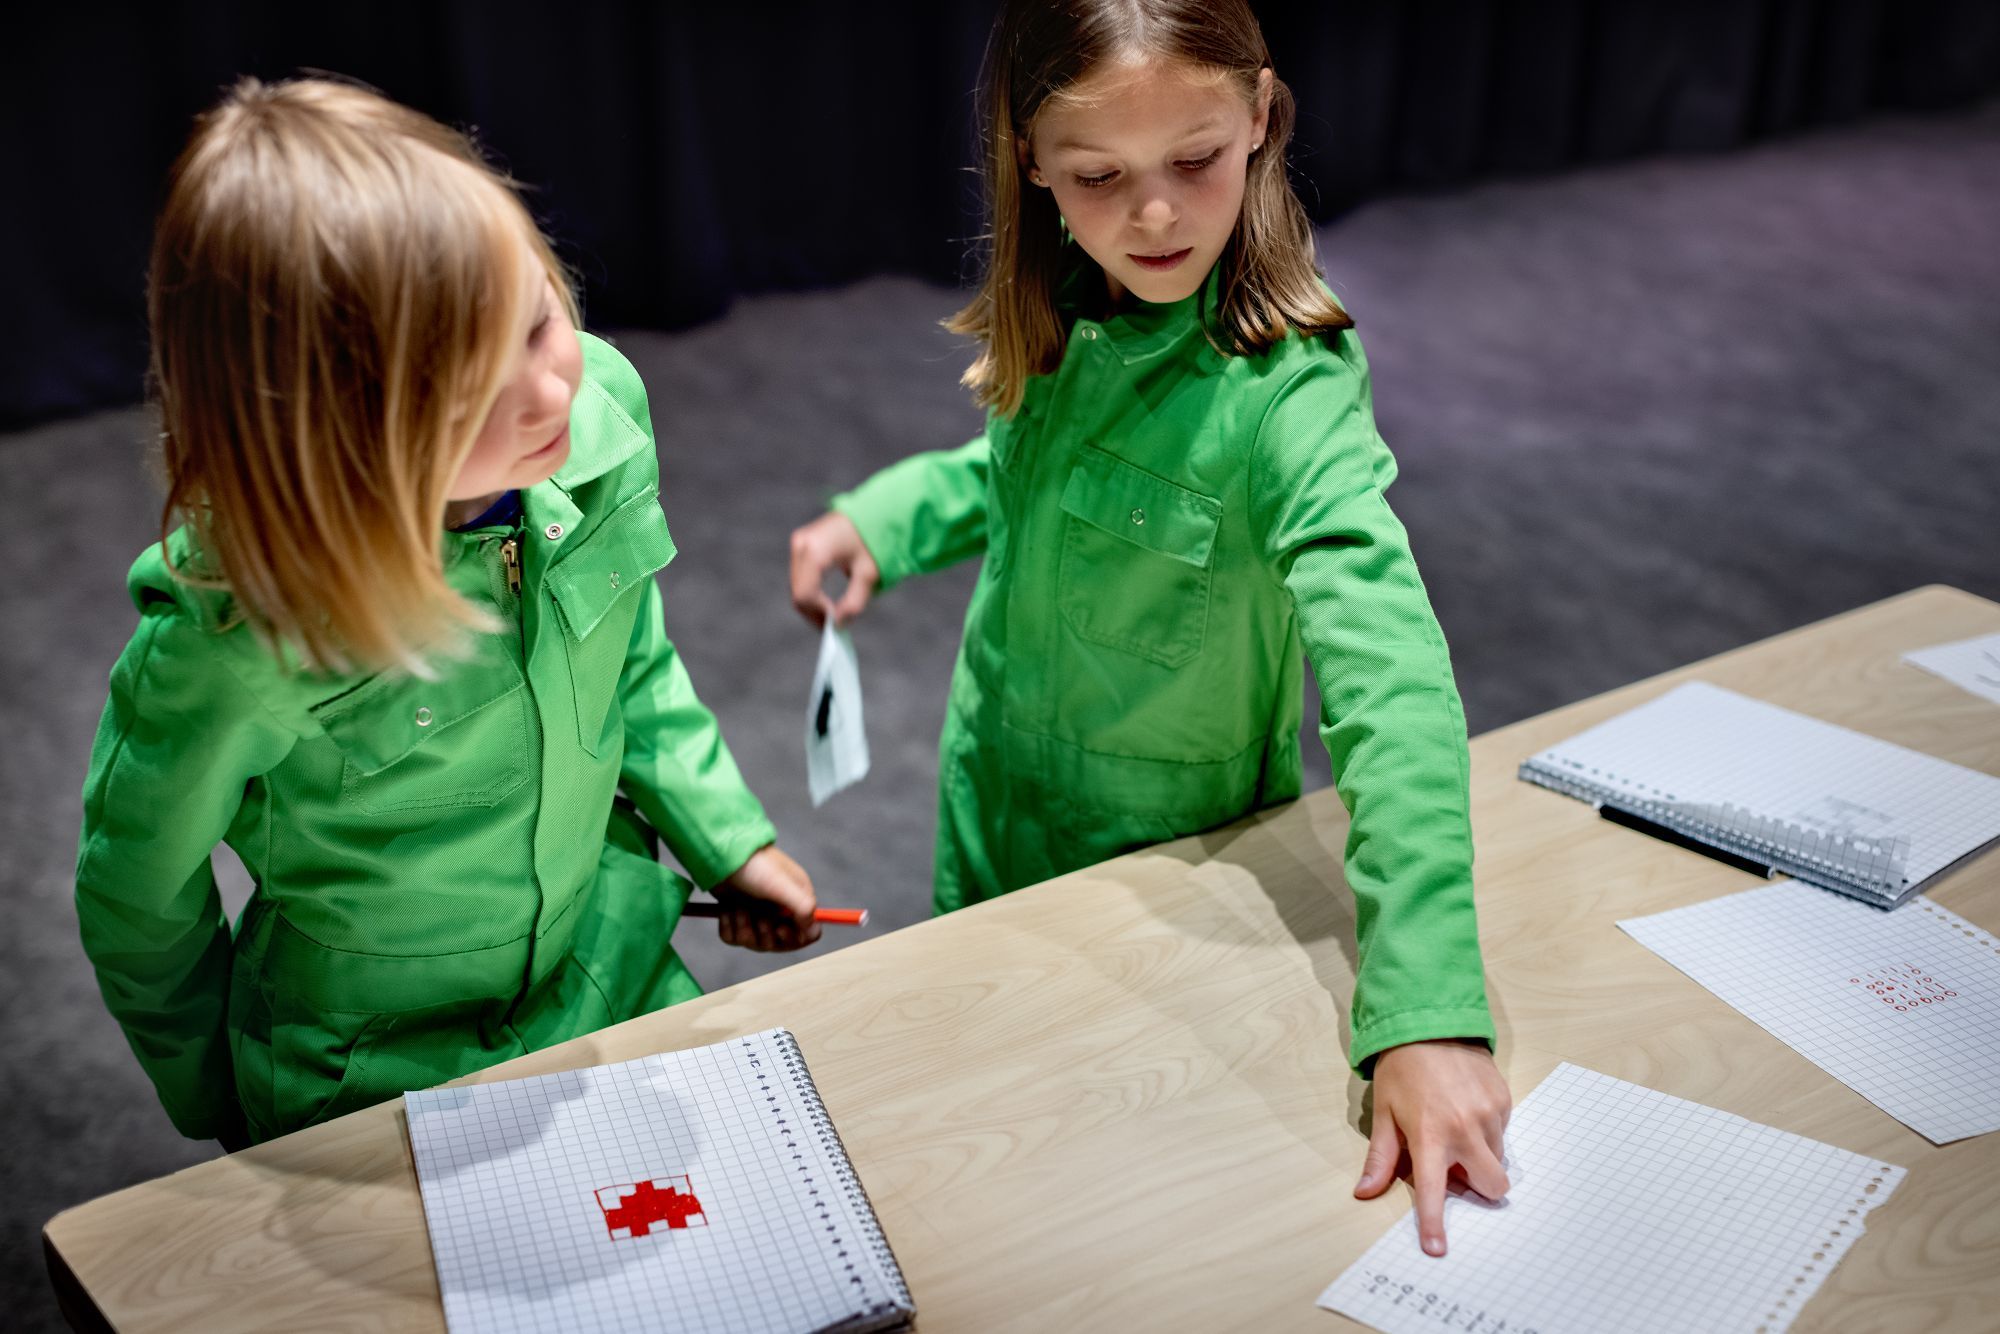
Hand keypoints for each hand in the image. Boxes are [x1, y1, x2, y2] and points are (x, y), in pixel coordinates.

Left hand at [711, 846, 821, 951]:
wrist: (719, 854)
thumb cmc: (754, 865)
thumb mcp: (781, 884)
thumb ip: (803, 906)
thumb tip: (813, 929)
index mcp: (797, 899)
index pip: (808, 932)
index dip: (795, 937)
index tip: (780, 928)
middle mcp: (780, 909)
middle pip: (780, 943)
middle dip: (765, 935)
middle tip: (758, 917)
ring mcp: (757, 914)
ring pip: (755, 942)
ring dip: (744, 927)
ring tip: (737, 907)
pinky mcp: (737, 917)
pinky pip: (735, 938)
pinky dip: (728, 926)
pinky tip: (726, 909)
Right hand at [789, 511, 878, 626]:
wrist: (873, 510)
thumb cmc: (874, 540)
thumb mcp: (868, 574)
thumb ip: (854, 603)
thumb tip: (839, 624)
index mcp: (816, 551)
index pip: (806, 594)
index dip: (819, 614)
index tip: (838, 624)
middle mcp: (801, 545)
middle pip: (798, 593)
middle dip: (814, 613)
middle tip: (835, 625)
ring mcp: (798, 543)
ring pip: (796, 587)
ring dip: (811, 605)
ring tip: (833, 614)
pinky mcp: (801, 544)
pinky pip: (800, 577)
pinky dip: (811, 592)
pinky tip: (826, 602)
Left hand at [1354, 1039, 1511, 1256]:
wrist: (1431, 1021)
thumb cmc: (1402, 1068)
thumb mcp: (1384, 1111)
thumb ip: (1380, 1157)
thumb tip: (1364, 1192)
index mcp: (1429, 1134)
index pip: (1433, 1189)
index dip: (1434, 1222)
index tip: (1438, 1249)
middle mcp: (1465, 1128)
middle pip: (1492, 1185)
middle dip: (1479, 1187)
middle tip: (1455, 1166)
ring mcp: (1490, 1114)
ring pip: (1498, 1159)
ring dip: (1480, 1156)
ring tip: (1454, 1126)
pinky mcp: (1504, 1100)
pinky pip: (1503, 1133)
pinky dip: (1487, 1132)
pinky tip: (1466, 1107)